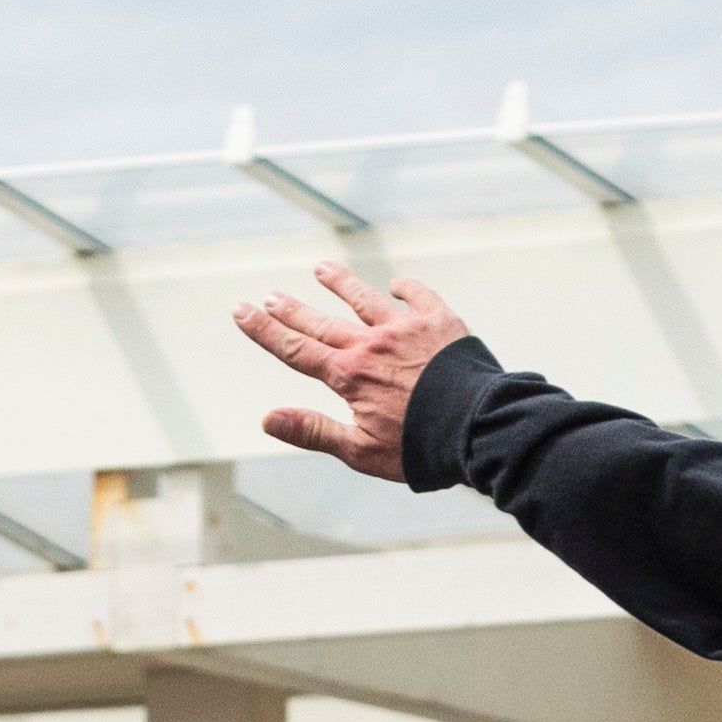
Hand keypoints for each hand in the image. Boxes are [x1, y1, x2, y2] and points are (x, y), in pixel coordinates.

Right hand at [232, 262, 476, 482]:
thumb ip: (313, 432)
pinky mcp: (440, 322)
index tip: (242, 311)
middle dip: (291, 309)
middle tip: (269, 295)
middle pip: (321, 323)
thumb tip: (267, 419)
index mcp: (349, 376)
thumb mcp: (361, 452)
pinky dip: (405, 289)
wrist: (480, 428)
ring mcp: (406, 329)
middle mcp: (371, 344)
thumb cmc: (422, 449)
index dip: (265, 331)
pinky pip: (418, 296)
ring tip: (321, 269)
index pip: (295, 350)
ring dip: (340, 284)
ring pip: (364, 299)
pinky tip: (396, 285)